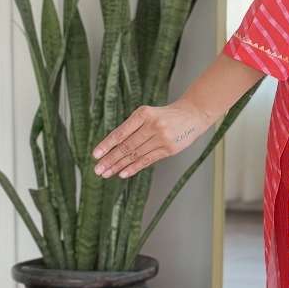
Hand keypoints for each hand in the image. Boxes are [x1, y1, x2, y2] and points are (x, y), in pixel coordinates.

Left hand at [91, 98, 213, 179]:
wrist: (193, 115)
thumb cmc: (166, 115)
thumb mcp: (148, 114)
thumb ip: (132, 128)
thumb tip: (112, 148)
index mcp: (143, 114)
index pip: (121, 132)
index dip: (107, 145)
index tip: (95, 155)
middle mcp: (152, 125)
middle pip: (127, 146)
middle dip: (110, 159)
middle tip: (98, 170)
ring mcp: (161, 138)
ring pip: (136, 155)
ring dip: (119, 166)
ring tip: (106, 173)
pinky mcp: (169, 149)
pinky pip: (148, 160)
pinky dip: (134, 167)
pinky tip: (123, 173)